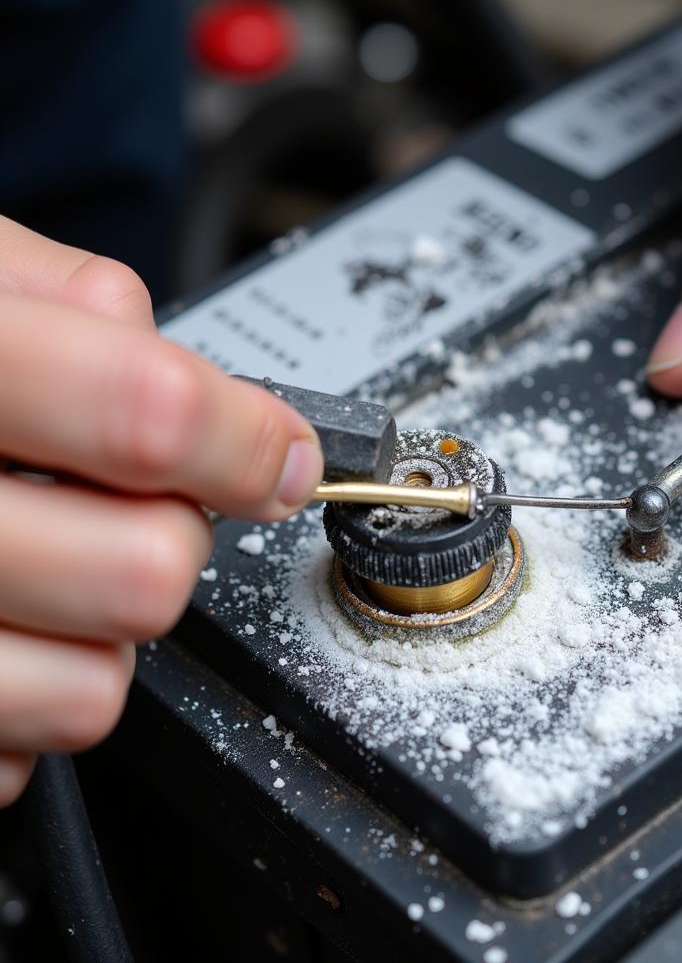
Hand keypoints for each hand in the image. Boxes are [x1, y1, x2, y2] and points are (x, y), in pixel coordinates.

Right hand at [0, 217, 323, 805]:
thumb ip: (60, 296)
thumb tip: (185, 368)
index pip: (148, 412)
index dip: (245, 440)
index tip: (278, 455)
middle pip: (146, 572)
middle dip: (169, 537)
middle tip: (121, 503)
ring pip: (92, 691)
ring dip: (98, 634)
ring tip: (42, 569)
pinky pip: (10, 761)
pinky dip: (26, 698)